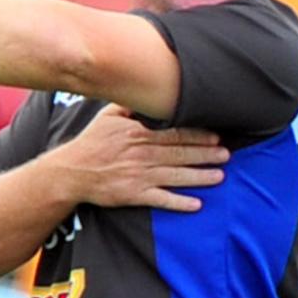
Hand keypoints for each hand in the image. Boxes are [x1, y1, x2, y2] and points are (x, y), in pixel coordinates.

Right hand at [54, 104, 228, 211]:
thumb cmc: (91, 143)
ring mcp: (139, 175)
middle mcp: (141, 153)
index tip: (216, 135)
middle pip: (180, 153)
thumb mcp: (107, 116)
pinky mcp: (134, 194)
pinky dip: (179, 202)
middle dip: (206, 154)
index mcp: (137, 133)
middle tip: (226, 154)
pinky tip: (197, 204)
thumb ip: (130, 106)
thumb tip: (147, 93)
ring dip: (200, 176)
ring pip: (176, 175)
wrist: (71, 172)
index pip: (175, 133)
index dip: (198, 135)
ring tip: (219, 176)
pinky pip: (161, 199)